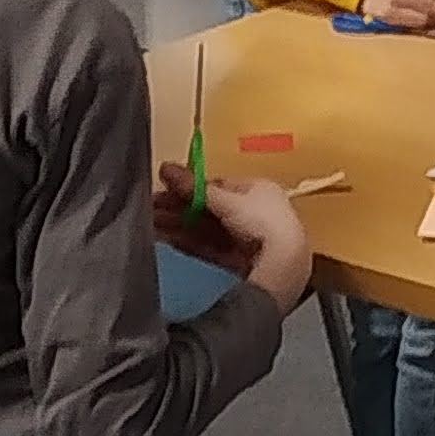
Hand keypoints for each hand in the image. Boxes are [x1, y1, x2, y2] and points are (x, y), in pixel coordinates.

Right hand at [156, 168, 313, 309]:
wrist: (283, 266)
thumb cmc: (262, 222)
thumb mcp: (225, 199)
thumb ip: (194, 187)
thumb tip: (167, 169)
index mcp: (261, 190)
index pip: (219, 184)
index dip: (191, 186)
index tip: (165, 187)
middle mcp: (258, 213)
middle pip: (212, 209)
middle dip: (181, 207)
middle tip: (152, 206)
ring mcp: (251, 241)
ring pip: (209, 230)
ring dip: (180, 225)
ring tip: (151, 223)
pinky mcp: (242, 264)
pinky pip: (211, 249)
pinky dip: (190, 244)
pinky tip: (167, 240)